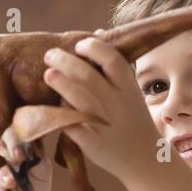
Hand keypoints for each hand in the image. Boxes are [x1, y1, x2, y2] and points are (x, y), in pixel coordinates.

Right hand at [0, 128, 59, 190]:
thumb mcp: (42, 172)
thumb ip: (36, 154)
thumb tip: (28, 142)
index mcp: (21, 137)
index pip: (21, 122)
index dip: (25, 126)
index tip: (33, 134)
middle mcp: (3, 141)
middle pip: (6, 129)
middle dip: (14, 140)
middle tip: (21, 155)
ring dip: (4, 156)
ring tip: (16, 169)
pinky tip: (8, 182)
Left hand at [42, 35, 160, 185]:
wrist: (143, 158)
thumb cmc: (132, 118)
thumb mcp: (131, 89)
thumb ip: (114, 65)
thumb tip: (97, 32)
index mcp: (128, 88)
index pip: (112, 60)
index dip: (93, 48)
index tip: (78, 44)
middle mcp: (118, 104)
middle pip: (89, 77)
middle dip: (67, 63)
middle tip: (50, 55)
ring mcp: (106, 125)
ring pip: (81, 101)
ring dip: (62, 85)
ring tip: (48, 74)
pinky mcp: (94, 145)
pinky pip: (75, 128)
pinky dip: (62, 116)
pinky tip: (50, 108)